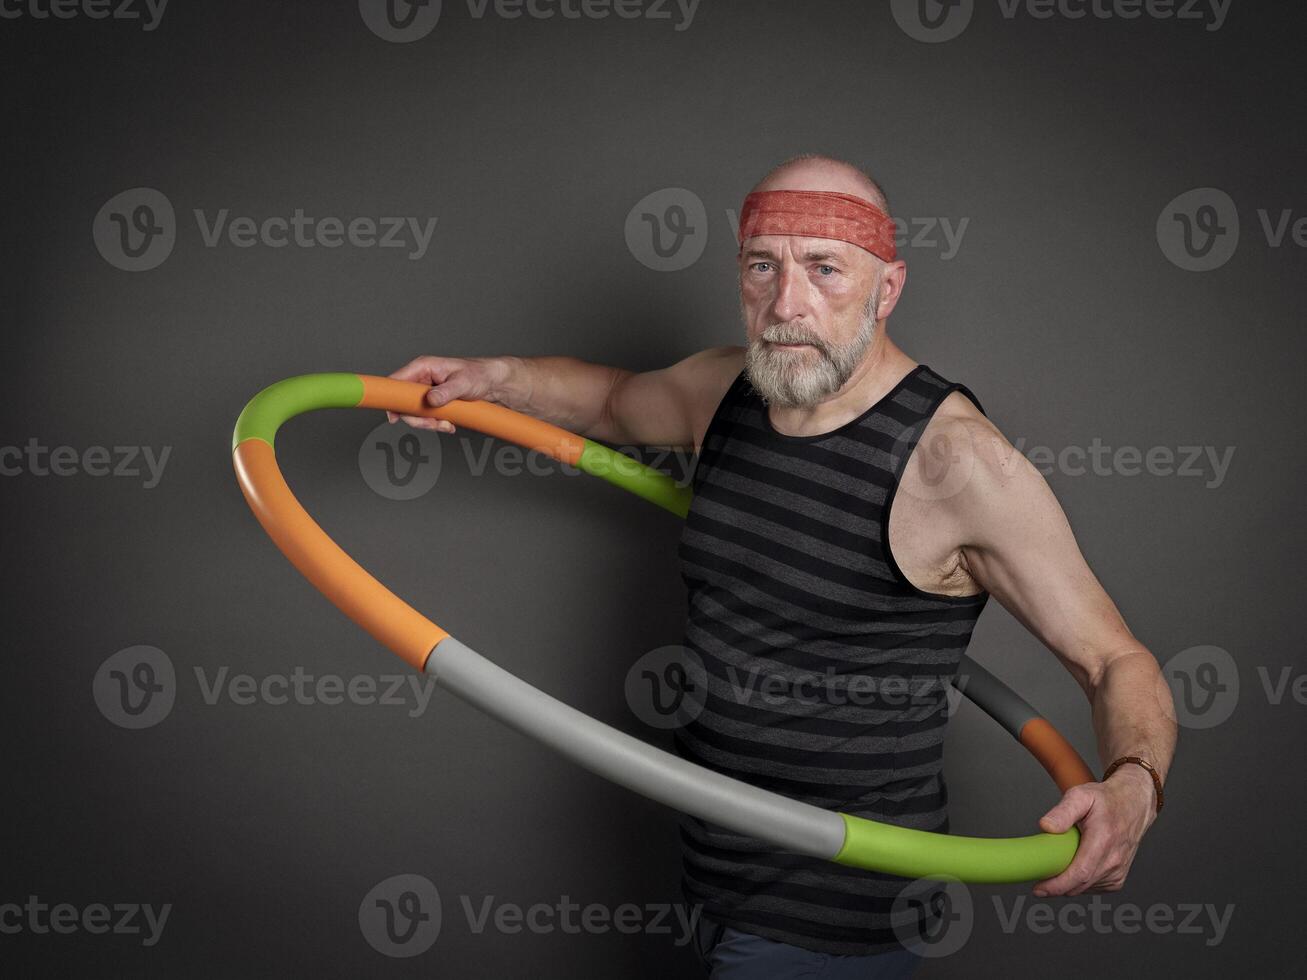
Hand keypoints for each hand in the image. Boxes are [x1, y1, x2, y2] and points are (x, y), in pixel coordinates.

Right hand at [385, 355, 505, 433]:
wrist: (494, 383)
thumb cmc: (479, 375)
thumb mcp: (463, 383)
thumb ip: (446, 392)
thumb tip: (431, 400)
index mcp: (424, 367)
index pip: (397, 381)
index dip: (392, 399)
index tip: (395, 416)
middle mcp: (422, 379)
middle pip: (403, 403)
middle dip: (417, 418)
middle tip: (434, 424)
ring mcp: (427, 391)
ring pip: (415, 413)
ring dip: (429, 423)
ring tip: (447, 424)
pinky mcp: (434, 402)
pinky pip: (426, 417)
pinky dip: (436, 424)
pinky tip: (449, 424)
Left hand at [1031, 765, 1156, 896]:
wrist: (1133, 804)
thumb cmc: (1106, 800)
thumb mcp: (1081, 796)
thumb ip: (1062, 812)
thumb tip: (1046, 826)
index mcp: (1104, 840)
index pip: (1080, 873)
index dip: (1058, 885)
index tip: (1039, 889)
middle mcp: (1114, 859)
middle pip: (1080, 885)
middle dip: (1056, 887)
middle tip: (1038, 877)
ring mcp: (1118, 871)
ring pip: (1085, 888)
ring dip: (1068, 884)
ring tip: (1057, 865)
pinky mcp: (1118, 878)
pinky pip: (1093, 887)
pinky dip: (1080, 883)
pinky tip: (1074, 867)